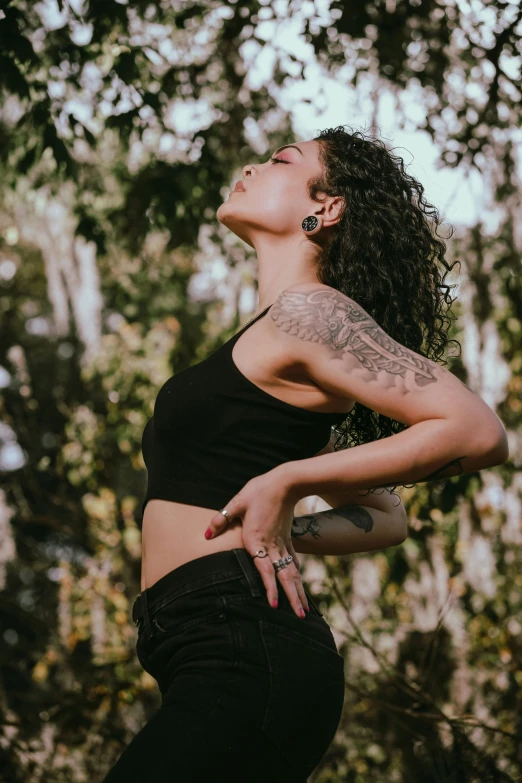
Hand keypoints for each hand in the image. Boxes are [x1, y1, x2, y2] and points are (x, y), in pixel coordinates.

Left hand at [204, 470, 308, 617]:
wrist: (285, 482)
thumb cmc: (259, 491)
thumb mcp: (237, 502)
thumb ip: (221, 519)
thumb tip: (205, 534)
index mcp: (257, 539)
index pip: (265, 570)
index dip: (270, 588)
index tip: (274, 606)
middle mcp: (271, 546)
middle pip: (285, 576)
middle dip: (292, 597)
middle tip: (300, 617)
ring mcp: (282, 543)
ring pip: (292, 572)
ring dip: (298, 591)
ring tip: (305, 611)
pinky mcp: (287, 539)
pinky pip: (292, 561)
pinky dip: (296, 576)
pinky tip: (298, 585)